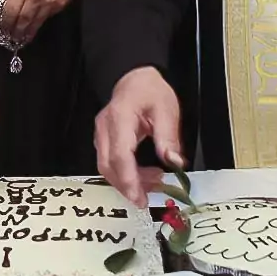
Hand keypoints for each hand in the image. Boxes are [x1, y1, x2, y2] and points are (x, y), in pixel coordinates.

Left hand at [0, 0, 88, 43]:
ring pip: (35, 23)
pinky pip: (47, 17)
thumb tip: (11, 2)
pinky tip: (36, 24)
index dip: (5, 22)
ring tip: (22, 37)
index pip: (10, 11)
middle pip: (22, 20)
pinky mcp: (60, 5)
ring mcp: (49, 2)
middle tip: (12, 37)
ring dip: (27, 32)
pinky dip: (40, 22)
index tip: (3, 26)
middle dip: (15, 31)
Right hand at [94, 66, 182, 206]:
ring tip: (153, 183)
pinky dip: (125, 174)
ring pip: (107, 166)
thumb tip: (175, 163)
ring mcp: (101, 134)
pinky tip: (143, 175)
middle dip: (127, 186)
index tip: (139, 196)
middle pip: (108, 165)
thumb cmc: (150, 90)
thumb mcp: (167, 109)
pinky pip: (109, 162)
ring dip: (127, 181)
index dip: (129, 179)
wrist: (135, 78)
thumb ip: (169, 136)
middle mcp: (105, 128)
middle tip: (148, 197)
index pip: (120, 155)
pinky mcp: (103, 139)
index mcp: (120, 117)